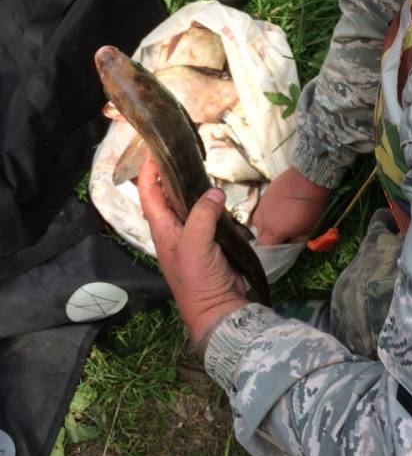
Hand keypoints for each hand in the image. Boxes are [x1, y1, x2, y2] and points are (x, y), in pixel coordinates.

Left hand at [137, 154, 248, 346]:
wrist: (219, 308)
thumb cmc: (198, 279)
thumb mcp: (195, 245)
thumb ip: (202, 216)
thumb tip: (214, 192)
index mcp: (162, 228)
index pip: (148, 193)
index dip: (147, 170)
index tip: (153, 147)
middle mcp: (174, 228)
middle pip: (168, 194)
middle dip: (170, 171)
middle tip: (182, 149)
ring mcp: (193, 234)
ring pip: (190, 203)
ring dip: (193, 185)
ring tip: (201, 163)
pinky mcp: (211, 239)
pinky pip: (209, 214)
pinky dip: (212, 201)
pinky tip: (219, 190)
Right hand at [252, 166, 330, 245]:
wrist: (308, 178)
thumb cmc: (310, 206)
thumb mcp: (308, 229)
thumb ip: (297, 240)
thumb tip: (290, 244)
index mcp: (275, 231)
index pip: (265, 248)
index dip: (270, 251)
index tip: (276, 251)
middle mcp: (264, 220)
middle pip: (259, 236)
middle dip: (267, 239)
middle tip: (279, 238)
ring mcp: (262, 206)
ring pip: (257, 222)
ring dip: (264, 227)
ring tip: (276, 225)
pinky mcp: (264, 195)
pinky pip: (260, 209)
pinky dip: (265, 214)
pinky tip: (275, 211)